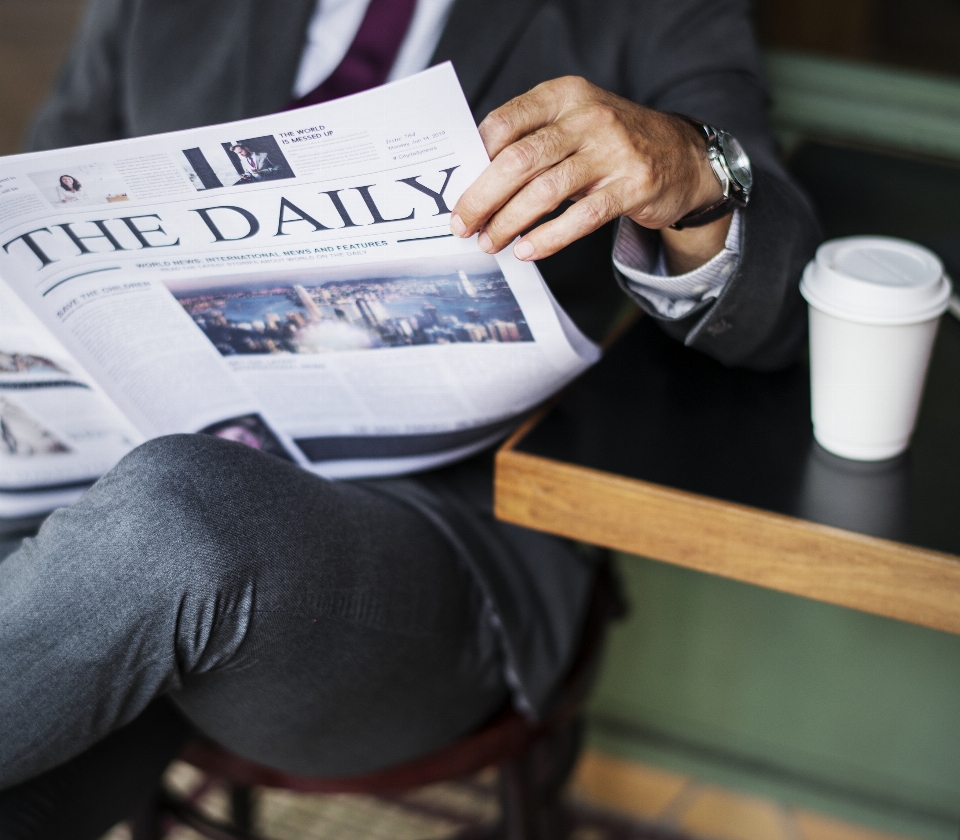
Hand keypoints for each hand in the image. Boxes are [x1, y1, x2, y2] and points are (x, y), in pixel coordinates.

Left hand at [450, 76, 729, 273]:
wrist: (683, 156)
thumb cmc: (611, 144)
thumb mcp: (573, 123)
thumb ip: (531, 140)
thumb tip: (474, 181)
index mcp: (564, 95)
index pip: (505, 122)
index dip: (474, 158)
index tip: (454, 190)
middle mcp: (588, 117)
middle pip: (518, 160)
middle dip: (482, 198)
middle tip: (462, 225)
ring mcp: (612, 151)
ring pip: (545, 192)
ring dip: (509, 222)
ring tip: (490, 243)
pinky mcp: (631, 187)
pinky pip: (581, 218)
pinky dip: (548, 238)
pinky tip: (526, 251)